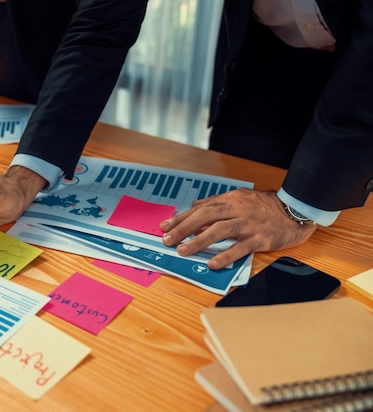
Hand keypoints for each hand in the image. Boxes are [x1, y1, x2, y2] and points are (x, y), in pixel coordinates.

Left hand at [160, 189, 317, 269]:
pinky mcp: (260, 238)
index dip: (181, 218)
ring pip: (219, 230)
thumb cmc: (266, 206)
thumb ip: (216, 202)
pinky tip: (212, 263)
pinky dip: (225, 255)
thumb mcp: (239, 197)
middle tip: (167, 240)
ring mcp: (248, 224)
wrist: (296, 209)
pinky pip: (240, 248)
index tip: (165, 227)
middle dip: (183, 229)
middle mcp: (237, 209)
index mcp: (230, 199)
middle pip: (205, 217)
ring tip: (182, 251)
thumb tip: (195, 205)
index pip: (200, 209)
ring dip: (198, 241)